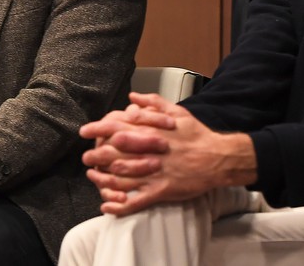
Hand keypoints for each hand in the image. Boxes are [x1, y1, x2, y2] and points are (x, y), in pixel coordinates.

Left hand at [79, 92, 256, 215]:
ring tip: (92, 176)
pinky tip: (107, 206)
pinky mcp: (161, 190)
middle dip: (96, 155)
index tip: (84, 130)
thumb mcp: (177, 112)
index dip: (98, 129)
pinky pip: (136, 200)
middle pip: (115, 153)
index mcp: (151, 132)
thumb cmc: (197, 135)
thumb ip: (153, 103)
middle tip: (85, 156)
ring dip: (103, 178)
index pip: (117, 127)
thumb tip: (132, 97)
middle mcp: (149, 152)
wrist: (218, 158)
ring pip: (122, 177)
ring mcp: (154, 173)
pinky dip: (120, 204)